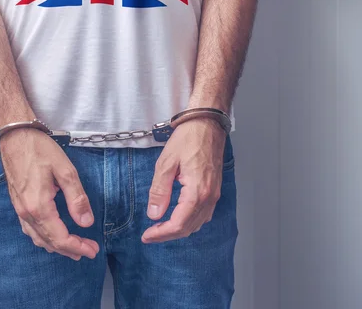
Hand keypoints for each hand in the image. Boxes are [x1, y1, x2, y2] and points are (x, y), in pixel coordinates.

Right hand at [0, 128, 99, 259]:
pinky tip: (51, 237)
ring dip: (56, 247)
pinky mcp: (18, 204)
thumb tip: (86, 222)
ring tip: (74, 249)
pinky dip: (43, 238)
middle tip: (89, 250)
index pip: (60, 237)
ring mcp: (20, 209)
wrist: (15, 136)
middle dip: (71, 250)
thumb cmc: (39, 149)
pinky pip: (30, 230)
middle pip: (49, 242)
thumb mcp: (65, 170)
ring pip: (38, 238)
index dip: (78, 247)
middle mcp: (26, 212)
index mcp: (39, 206)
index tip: (92, 250)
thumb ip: (77, 198)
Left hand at [142, 118, 226, 242]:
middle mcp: (209, 196)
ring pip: (197, 223)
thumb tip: (154, 214)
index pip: (178, 224)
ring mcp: (214, 194)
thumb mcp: (166, 163)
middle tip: (150, 235)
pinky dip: (189, 221)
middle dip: (167, 234)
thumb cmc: (188, 138)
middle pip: (188, 228)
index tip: (147, 236)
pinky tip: (177, 217)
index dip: (161, 234)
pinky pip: (203, 214)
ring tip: (160, 228)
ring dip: (178, 229)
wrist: (207, 124)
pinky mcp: (214, 190)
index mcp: (197, 191)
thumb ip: (159, 191)